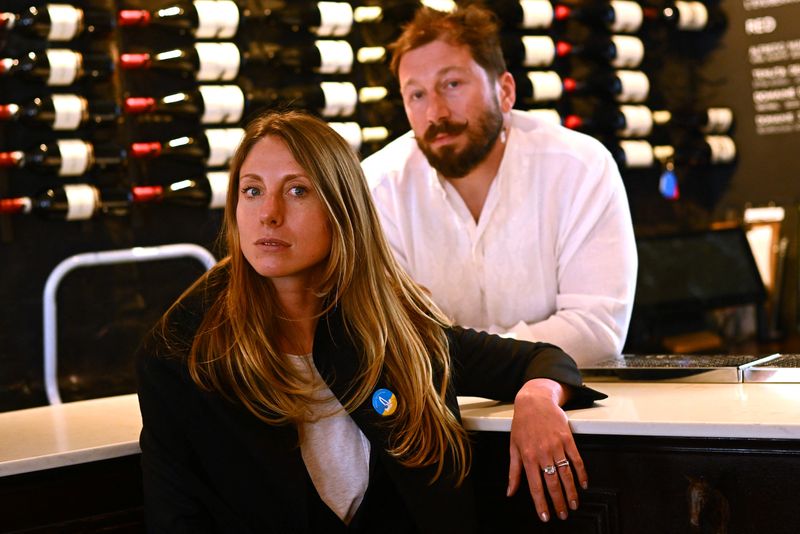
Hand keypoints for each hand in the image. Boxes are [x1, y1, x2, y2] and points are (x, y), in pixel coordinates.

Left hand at [507, 378, 586, 521]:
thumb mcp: (513, 446)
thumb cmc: (521, 424)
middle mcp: (542, 453)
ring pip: (566, 474)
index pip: (535, 487)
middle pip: (553, 484)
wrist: (534, 401)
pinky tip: (583, 484)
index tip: (545, 516)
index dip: (541, 504)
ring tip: (574, 504)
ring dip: (571, 492)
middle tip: (563, 515)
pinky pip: (577, 460)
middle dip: (559, 502)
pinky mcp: (567, 439)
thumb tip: (510, 491)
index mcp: (528, 457)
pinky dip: (581, 474)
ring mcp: (556, 446)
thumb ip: (513, 471)